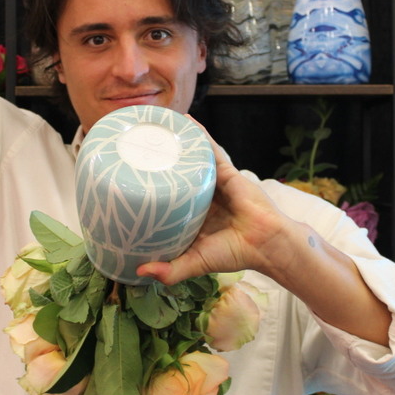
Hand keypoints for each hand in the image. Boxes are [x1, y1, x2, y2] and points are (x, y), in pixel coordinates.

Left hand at [136, 134, 288, 285]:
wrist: (267, 243)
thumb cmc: (235, 253)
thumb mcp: (195, 263)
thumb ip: (170, 270)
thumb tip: (138, 272)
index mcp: (193, 215)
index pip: (166, 198)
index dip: (148, 189)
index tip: (127, 181)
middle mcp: (201, 196)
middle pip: (175, 175)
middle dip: (159, 162)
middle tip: (135, 148)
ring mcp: (213, 182)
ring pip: (190, 159)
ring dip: (176, 144)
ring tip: (156, 129)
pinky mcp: (226, 171)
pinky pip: (210, 149)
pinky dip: (199, 135)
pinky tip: (185, 121)